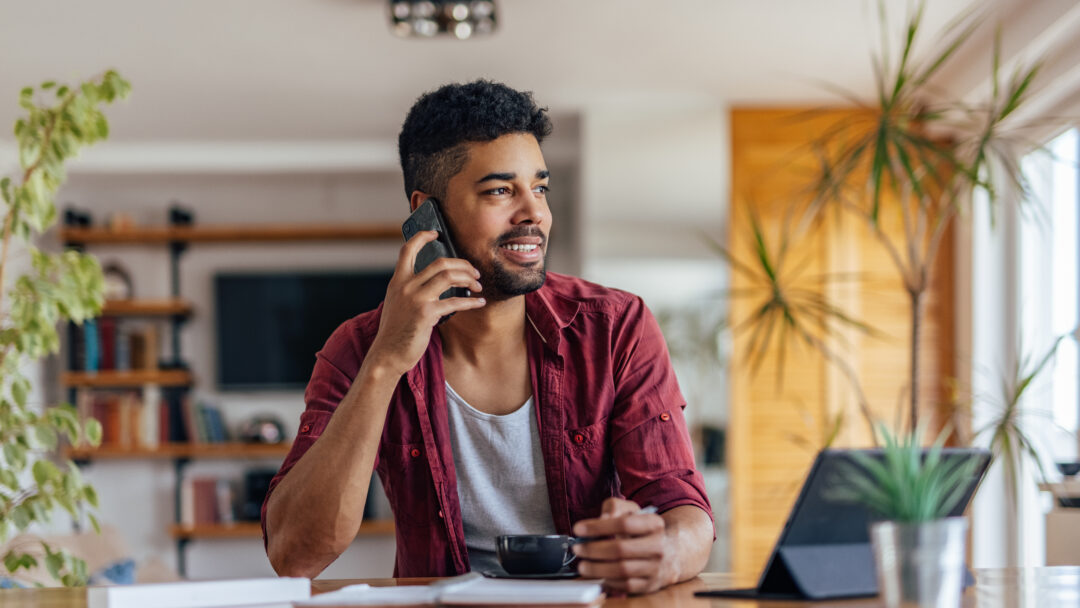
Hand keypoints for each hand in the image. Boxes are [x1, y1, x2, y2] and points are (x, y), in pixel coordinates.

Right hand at [368, 231, 484, 375]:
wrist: (387, 354)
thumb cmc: (395, 331)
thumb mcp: (396, 303)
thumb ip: (409, 290)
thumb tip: (433, 282)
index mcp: (398, 281)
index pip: (407, 250)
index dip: (422, 237)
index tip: (436, 233)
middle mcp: (406, 286)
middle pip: (440, 262)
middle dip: (463, 265)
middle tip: (474, 273)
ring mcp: (416, 298)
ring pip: (448, 275)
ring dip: (469, 279)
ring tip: (478, 286)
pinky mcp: (426, 314)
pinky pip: (455, 302)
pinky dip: (471, 302)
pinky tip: (479, 303)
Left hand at [571, 498, 673, 594]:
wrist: (668, 553)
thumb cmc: (640, 529)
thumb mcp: (630, 510)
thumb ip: (614, 507)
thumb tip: (602, 518)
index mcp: (654, 524)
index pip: (624, 524)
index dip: (598, 527)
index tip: (578, 529)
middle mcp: (658, 547)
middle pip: (621, 549)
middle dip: (593, 549)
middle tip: (577, 548)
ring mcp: (655, 568)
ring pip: (622, 570)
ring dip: (596, 568)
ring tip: (582, 564)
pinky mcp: (649, 585)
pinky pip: (625, 585)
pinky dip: (608, 580)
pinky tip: (598, 574)